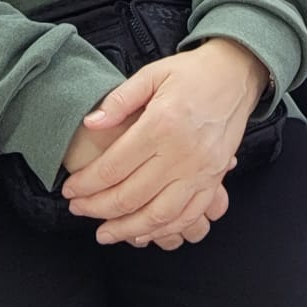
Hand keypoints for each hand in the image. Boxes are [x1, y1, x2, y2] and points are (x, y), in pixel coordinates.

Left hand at [61, 38, 264, 248]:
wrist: (236, 74)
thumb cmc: (193, 73)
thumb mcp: (152, 74)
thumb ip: (119, 100)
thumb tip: (91, 123)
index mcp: (161, 125)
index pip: (114, 167)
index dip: (87, 184)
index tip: (70, 190)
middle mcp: (182, 154)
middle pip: (131, 196)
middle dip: (98, 209)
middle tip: (78, 210)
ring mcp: (201, 171)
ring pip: (159, 215)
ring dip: (128, 229)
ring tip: (106, 233)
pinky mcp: (214, 180)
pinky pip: (189, 216)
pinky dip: (165, 230)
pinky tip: (145, 233)